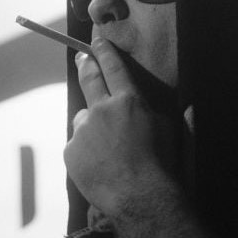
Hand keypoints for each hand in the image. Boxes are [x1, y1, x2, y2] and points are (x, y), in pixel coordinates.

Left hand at [64, 37, 173, 217]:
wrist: (139, 197)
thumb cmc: (160, 164)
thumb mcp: (166, 128)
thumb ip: (152, 110)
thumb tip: (159, 103)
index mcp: (128, 101)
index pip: (113, 67)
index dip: (104, 51)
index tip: (96, 41)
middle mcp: (102, 110)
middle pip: (89, 79)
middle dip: (86, 65)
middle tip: (83, 58)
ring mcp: (83, 130)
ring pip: (83, 120)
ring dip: (92, 126)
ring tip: (107, 149)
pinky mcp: (71, 151)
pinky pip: (77, 145)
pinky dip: (85, 150)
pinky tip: (100, 164)